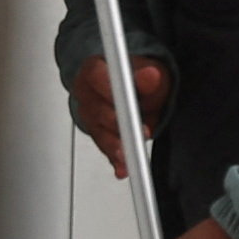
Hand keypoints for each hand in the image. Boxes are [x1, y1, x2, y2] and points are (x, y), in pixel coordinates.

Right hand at [72, 54, 172, 180]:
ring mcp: (90, 117)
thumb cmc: (135, 78)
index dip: (111, 91)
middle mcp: (87, 95)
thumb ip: (148, 76)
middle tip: (136, 132)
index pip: (95, 77)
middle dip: (117, 123)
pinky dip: (116, 160)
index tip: (128, 103)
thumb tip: (151, 76)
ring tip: (129, 156)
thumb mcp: (146, 70)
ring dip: (116, 146)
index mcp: (93, 71)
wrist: (131, 88)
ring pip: (100, 133)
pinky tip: (123, 168)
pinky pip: (106, 149)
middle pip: (97, 110)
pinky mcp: (98, 136)